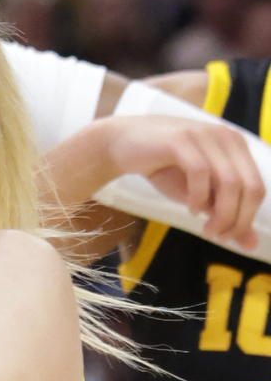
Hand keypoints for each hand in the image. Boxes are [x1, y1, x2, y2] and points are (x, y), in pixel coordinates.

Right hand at [105, 112, 264, 252]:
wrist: (123, 144)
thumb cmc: (164, 168)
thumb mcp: (200, 195)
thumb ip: (226, 214)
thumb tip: (252, 245)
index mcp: (237, 146)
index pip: (257, 188)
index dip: (247, 218)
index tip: (227, 236)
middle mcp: (226, 137)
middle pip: (249, 187)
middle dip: (237, 220)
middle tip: (217, 236)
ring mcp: (204, 135)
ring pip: (229, 182)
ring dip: (221, 214)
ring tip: (206, 229)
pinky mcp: (181, 139)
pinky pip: (200, 172)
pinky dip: (198, 197)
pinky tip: (190, 209)